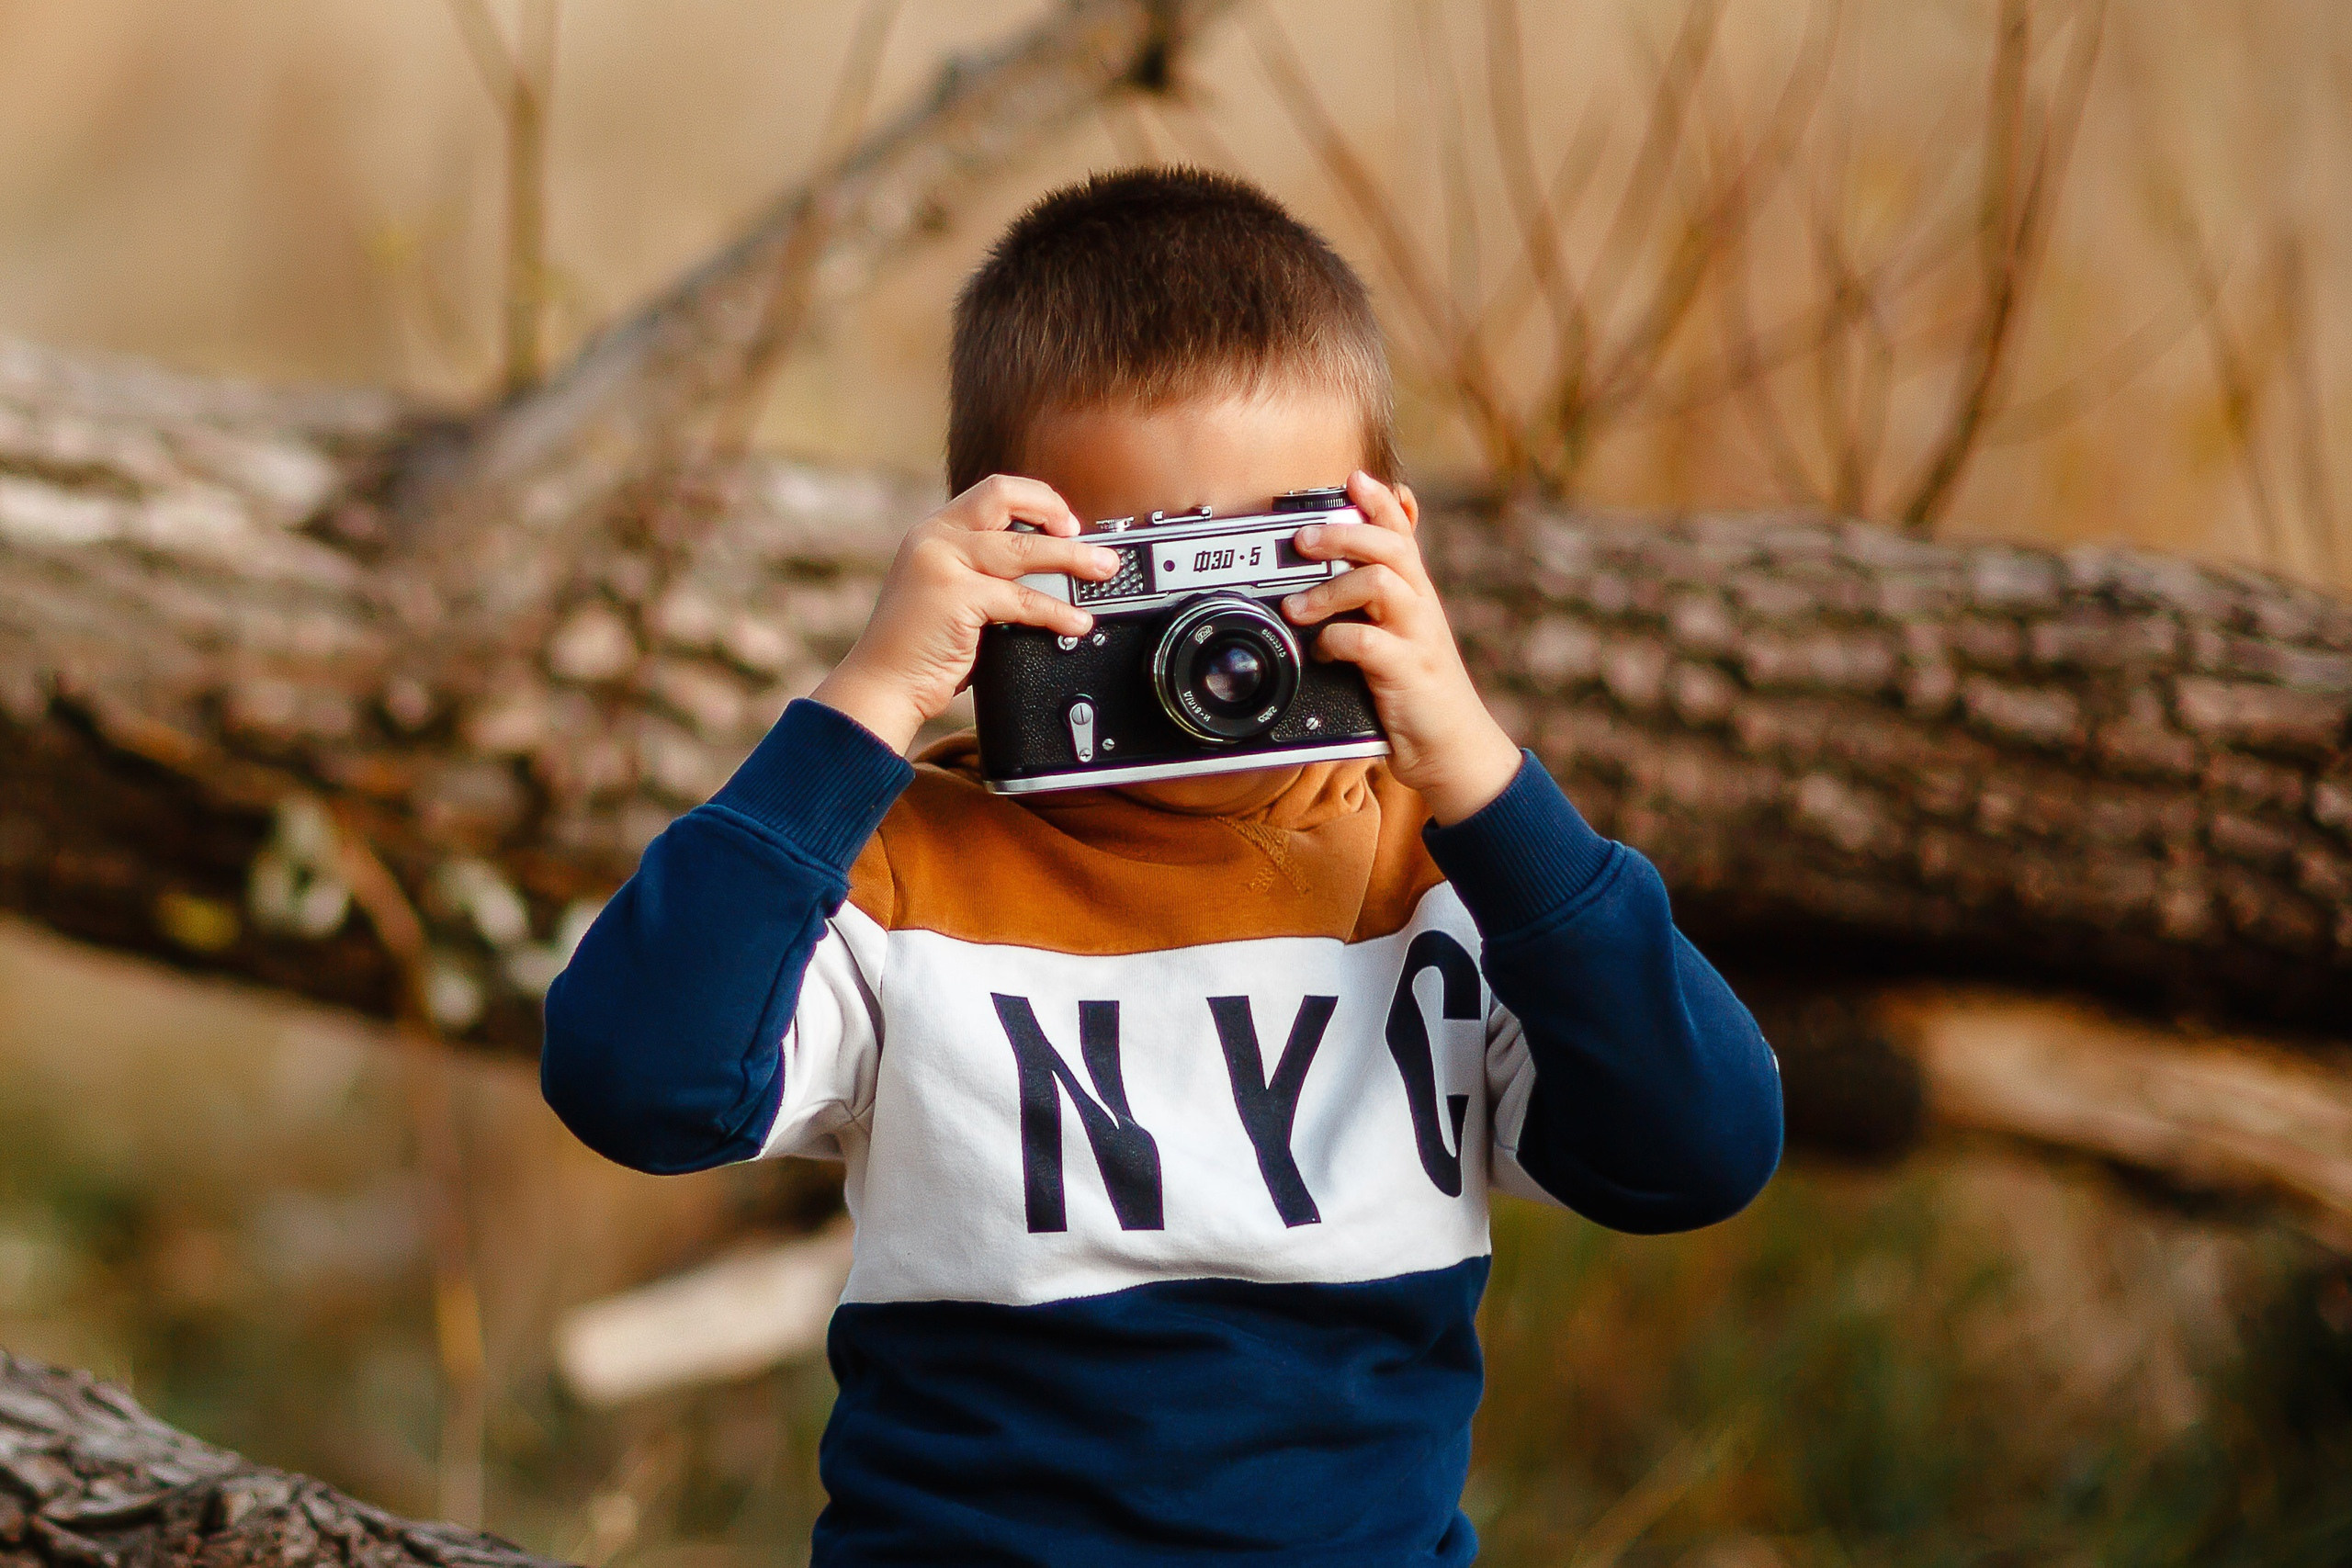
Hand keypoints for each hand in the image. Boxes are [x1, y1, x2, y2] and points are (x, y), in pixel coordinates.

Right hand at [812, 475, 1120, 751]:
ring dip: (1072, 558)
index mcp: (933, 531)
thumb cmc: (917, 648)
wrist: (882, 684)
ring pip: (1023, 548)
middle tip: (1087, 537)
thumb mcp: (947, 592)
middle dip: (1054, 511)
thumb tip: (1047, 569)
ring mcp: (942, 564)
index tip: (1064, 522)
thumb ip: (982, 571)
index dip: (1035, 499)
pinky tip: (1076, 621)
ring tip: (1104, 570)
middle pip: (1004, 498)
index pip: (992, 492)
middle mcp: (934, 538)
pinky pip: (1022, 599)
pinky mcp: (954, 597)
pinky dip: (1057, 611)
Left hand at [1281, 470, 1521, 824]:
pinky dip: (1336, 641)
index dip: (1380, 502)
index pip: (1402, 533)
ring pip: (1381, 584)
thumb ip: (1374, 606)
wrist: (1454, 750)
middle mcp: (1421, 608)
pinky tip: (1321, 651)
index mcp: (1417, 595)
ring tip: (1296, 606)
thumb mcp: (1400, 639)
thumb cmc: (1416, 692)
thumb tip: (1337, 574)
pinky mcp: (1408, 674)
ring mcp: (1418, 639)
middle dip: (1344, 534)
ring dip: (1331, 590)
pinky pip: (1369, 643)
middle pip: (1390, 548)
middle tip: (1302, 539)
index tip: (1353, 478)